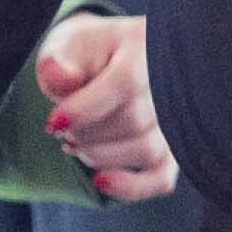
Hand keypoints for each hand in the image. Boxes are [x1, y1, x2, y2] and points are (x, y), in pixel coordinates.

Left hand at [35, 12, 177, 199]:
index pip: (125, 81)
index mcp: (146, 44)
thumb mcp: (67, 46)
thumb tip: (58, 77)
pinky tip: (100, 181)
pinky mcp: (175, 146)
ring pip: (146, 150)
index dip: (87, 108)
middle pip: (132, 120)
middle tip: (61, 128)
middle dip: (86, 132)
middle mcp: (172, 80)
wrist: (105, 60)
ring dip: (99, 156)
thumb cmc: (85, 54)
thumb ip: (60, 62)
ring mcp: (178, 116)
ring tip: (75, 144)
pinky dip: (131, 187)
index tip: (53, 123)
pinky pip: (162, 176)